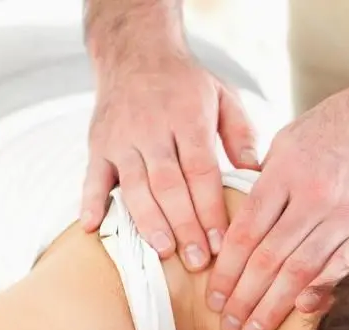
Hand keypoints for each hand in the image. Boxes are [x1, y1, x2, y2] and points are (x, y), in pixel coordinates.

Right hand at [81, 46, 258, 268]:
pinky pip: (92, 177)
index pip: (201, 171)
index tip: (223, 242)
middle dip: (185, 226)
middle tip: (199, 260)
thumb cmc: (187, 84)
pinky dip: (90, 202)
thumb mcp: (224, 97)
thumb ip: (241, 136)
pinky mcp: (98, 144)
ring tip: (163, 251)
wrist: (135, 50)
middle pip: (169, 185)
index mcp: (187, 118)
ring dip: (149, 222)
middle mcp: (152, 129)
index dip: (210, 209)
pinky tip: (92, 228)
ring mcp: (121, 138)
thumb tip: (258, 175)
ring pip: (134, 187)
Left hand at [206, 87, 348, 329]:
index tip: (213, 298)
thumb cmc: (337, 126)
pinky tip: (303, 311)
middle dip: (244, 297)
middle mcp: (316, 195)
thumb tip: (241, 226)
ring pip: (303, 269)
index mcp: (287, 171)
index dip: (227, 270)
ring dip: (275, 305)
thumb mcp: (289, 141)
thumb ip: (266, 183)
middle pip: (270, 258)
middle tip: (229, 326)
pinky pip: (346, 267)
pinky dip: (323, 290)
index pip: (246, 232)